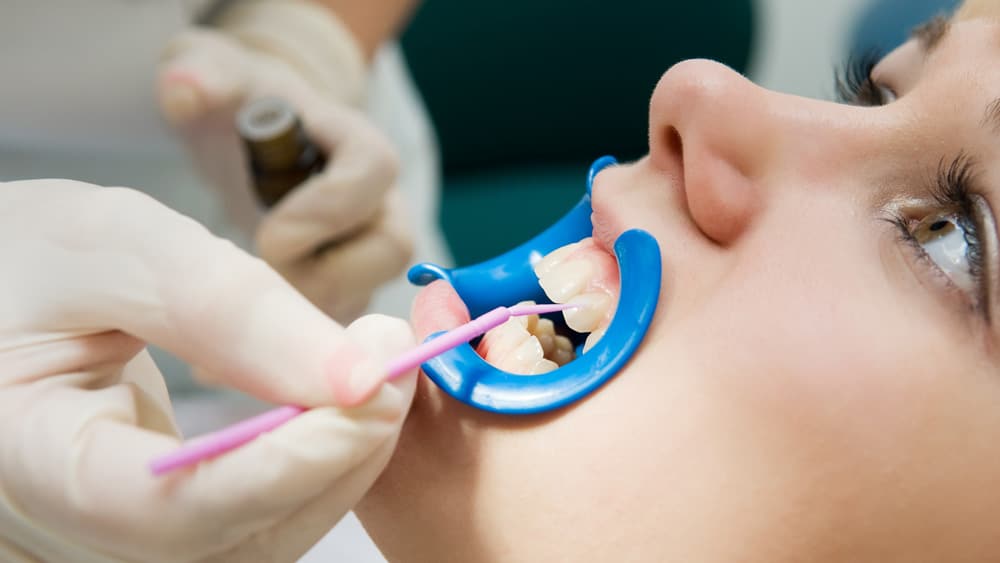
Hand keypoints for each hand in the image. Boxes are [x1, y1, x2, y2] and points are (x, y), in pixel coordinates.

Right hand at [0, 179, 416, 561]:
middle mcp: (66, 532)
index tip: (375, 393)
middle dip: (333, 459)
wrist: (2, 287)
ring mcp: (110, 540)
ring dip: (336, 464)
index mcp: (21, 462)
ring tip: (377, 374)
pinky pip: (250, 524)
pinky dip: (311, 468)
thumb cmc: (26, 258)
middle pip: (229, 541)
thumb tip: (358, 375)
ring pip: (255, 542)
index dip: (287, 464)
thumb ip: (226, 309)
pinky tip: (340, 406)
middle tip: (395, 366)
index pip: (167, 510)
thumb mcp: (113, 248)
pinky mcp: (152, 527)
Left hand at [157, 0, 412, 322]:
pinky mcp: (347, 289)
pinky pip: (337, 331)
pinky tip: (220, 364)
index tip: (266, 232)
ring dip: (306, 319)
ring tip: (235, 321)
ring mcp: (369, 251)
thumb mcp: (219, 75)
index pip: (373, 176)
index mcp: (359, 146)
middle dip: (319, 275)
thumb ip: (203, 75)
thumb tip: (184, 91)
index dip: (323, 212)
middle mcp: (382, 203)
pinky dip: (286, 352)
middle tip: (256, 275)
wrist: (257, 135)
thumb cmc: (244, 103)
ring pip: (367, 299)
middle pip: (388, 251)